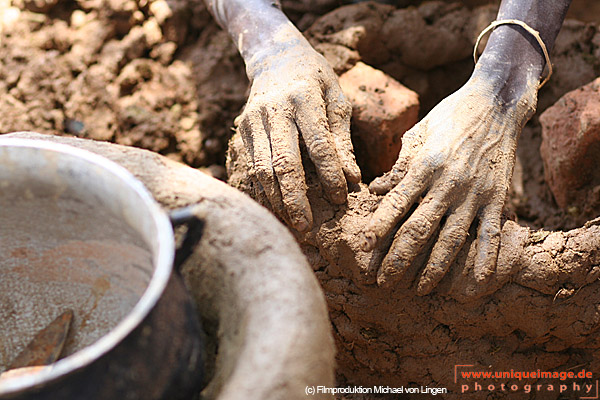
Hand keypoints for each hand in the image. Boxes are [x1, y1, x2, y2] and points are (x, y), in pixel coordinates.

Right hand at [236, 35, 360, 231]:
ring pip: (262, 169)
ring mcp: (253, 121)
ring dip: (277, 200)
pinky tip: (276, 208)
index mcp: (303, 98)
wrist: (275, 57)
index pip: (319, 145)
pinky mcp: (242, 130)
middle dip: (296, 198)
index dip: (330, 175)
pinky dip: (263, 191)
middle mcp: (273, 110)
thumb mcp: (337, 98)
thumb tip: (352, 178)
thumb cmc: (315, 79)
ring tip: (293, 223)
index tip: (342, 197)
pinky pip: (250, 168)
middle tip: (308, 227)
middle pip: (283, 163)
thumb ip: (342, 139)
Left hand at [361, 75, 534, 294]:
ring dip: (434, 268)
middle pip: (419, 230)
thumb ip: (398, 167)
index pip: (395, 205)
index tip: (363, 249)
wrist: (496, 101)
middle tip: (384, 281)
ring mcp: (475, 193)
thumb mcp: (417, 134)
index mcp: (424, 165)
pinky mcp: (497, 198)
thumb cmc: (449, 115)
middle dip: (399, 259)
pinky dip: (486, 259)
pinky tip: (477, 282)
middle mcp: (448, 184)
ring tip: (420, 288)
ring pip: (451, 239)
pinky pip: (490, 233)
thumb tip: (376, 190)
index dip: (377, 229)